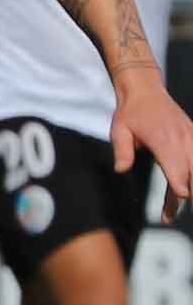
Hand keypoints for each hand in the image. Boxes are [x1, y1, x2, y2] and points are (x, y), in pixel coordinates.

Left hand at [114, 75, 192, 200]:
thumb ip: (122, 151)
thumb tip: (120, 170)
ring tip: (184, 207)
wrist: (146, 91)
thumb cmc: (130, 113)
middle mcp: (183, 139)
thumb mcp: (120, 130)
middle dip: (191, 192)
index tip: (181, 194)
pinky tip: (188, 189)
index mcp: (164, 139)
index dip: (179, 181)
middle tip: (174, 213)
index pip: (175, 164)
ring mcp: (192, 139)